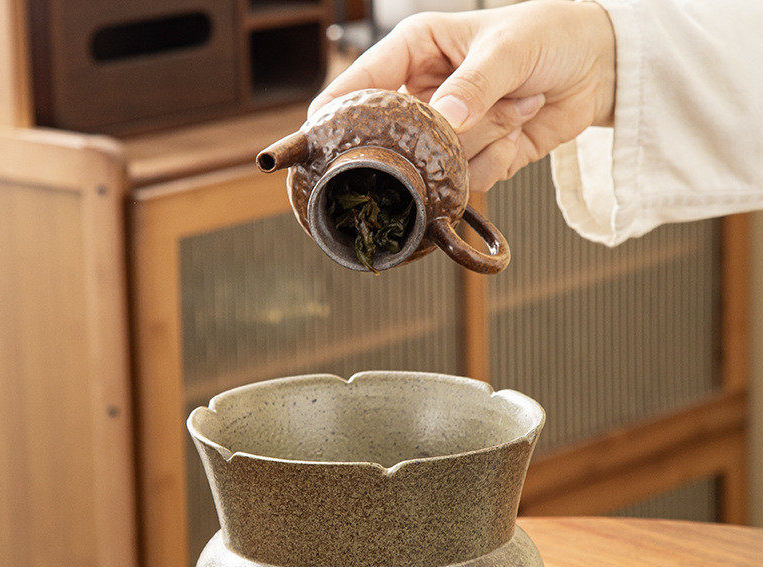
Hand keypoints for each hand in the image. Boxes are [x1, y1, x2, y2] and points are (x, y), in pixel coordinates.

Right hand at [310, 1, 615, 190]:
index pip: (360, 83)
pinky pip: (466, 181)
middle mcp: (424, 96)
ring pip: (434, 164)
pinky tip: (519, 128)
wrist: (598, 68)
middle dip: (432, 138)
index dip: (334, 111)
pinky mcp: (471, 161)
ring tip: (516, 105)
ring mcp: (446, 133)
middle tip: (471, 117)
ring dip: (481, 142)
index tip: (317, 137)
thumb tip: (444, 121)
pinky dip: (497, 161)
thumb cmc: (550, 35)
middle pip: (396, 138)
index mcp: (415, 52)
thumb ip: (475, 84)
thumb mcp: (511, 48)